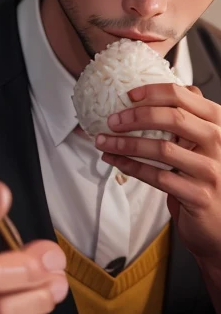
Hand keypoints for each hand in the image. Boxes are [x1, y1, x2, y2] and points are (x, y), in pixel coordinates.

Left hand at [95, 83, 220, 263]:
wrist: (219, 220)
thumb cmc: (203, 173)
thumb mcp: (200, 140)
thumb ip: (185, 116)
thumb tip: (146, 95)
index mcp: (216, 122)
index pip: (184, 97)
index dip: (153, 92)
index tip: (129, 95)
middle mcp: (219, 142)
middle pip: (174, 119)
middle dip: (136, 117)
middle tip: (112, 121)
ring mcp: (211, 170)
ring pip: (162, 149)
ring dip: (127, 144)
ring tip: (103, 141)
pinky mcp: (199, 195)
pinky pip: (157, 177)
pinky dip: (131, 167)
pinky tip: (115, 161)